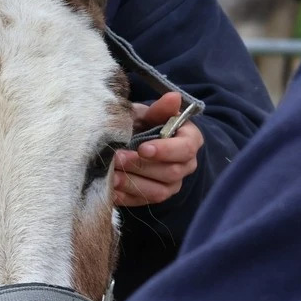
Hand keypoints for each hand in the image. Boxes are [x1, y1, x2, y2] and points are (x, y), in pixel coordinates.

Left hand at [113, 92, 203, 206]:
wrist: (133, 140)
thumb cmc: (144, 124)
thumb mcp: (149, 114)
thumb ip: (160, 109)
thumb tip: (173, 97)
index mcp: (189, 141)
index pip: (184, 149)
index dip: (164, 150)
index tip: (143, 148)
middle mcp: (185, 165)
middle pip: (170, 172)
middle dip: (142, 166)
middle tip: (118, 158)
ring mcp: (172, 185)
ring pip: (158, 192)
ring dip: (133, 184)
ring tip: (112, 176)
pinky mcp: (155, 197)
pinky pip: (143, 202)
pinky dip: (126, 197)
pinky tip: (111, 190)